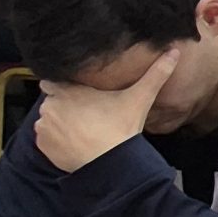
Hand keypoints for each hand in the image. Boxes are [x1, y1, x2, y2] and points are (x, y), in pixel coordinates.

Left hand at [34, 50, 177, 171]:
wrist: (112, 164)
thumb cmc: (122, 128)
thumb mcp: (140, 98)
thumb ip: (155, 74)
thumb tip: (174, 52)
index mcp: (68, 90)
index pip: (53, 81)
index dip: (66, 88)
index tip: (79, 95)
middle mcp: (50, 106)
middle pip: (52, 101)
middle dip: (64, 106)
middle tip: (86, 114)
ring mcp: (44, 127)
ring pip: (48, 120)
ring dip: (59, 123)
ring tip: (81, 130)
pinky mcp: (42, 146)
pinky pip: (45, 138)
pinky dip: (55, 140)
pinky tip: (75, 141)